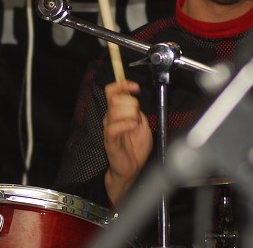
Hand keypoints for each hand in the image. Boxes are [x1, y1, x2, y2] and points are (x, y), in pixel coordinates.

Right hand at [102, 80, 151, 204]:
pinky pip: (113, 128)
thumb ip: (138, 112)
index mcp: (118, 112)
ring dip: (130, 114)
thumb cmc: (135, 148)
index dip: (122, 84)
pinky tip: (133, 127)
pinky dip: (125, 124)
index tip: (135, 87)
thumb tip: (135, 102)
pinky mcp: (110, 141)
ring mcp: (109, 129)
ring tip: (136, 124)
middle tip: (138, 114)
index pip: (112, 91)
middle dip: (131, 102)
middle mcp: (111, 118)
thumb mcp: (143, 124)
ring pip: (114, 110)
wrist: (132, 168)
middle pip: (114, 98)